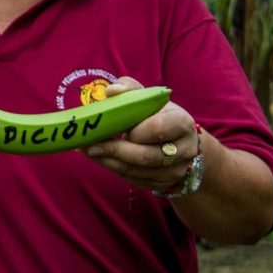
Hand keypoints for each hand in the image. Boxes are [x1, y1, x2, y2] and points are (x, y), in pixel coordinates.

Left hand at [85, 77, 198, 194]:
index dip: (135, 130)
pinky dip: (113, 168)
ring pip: (136, 171)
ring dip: (107, 161)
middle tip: (89, 144)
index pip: (157, 129)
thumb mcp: (149, 98)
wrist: (179, 140)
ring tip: (88, 150)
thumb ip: (130, 89)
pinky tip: (98, 157)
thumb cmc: (158, 114)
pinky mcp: (164, 184)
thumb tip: (111, 91)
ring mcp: (175, 170)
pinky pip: (133, 179)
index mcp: (182, 123)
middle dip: (113, 149)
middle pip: (145, 155)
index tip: (117, 127)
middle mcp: (184, 150)